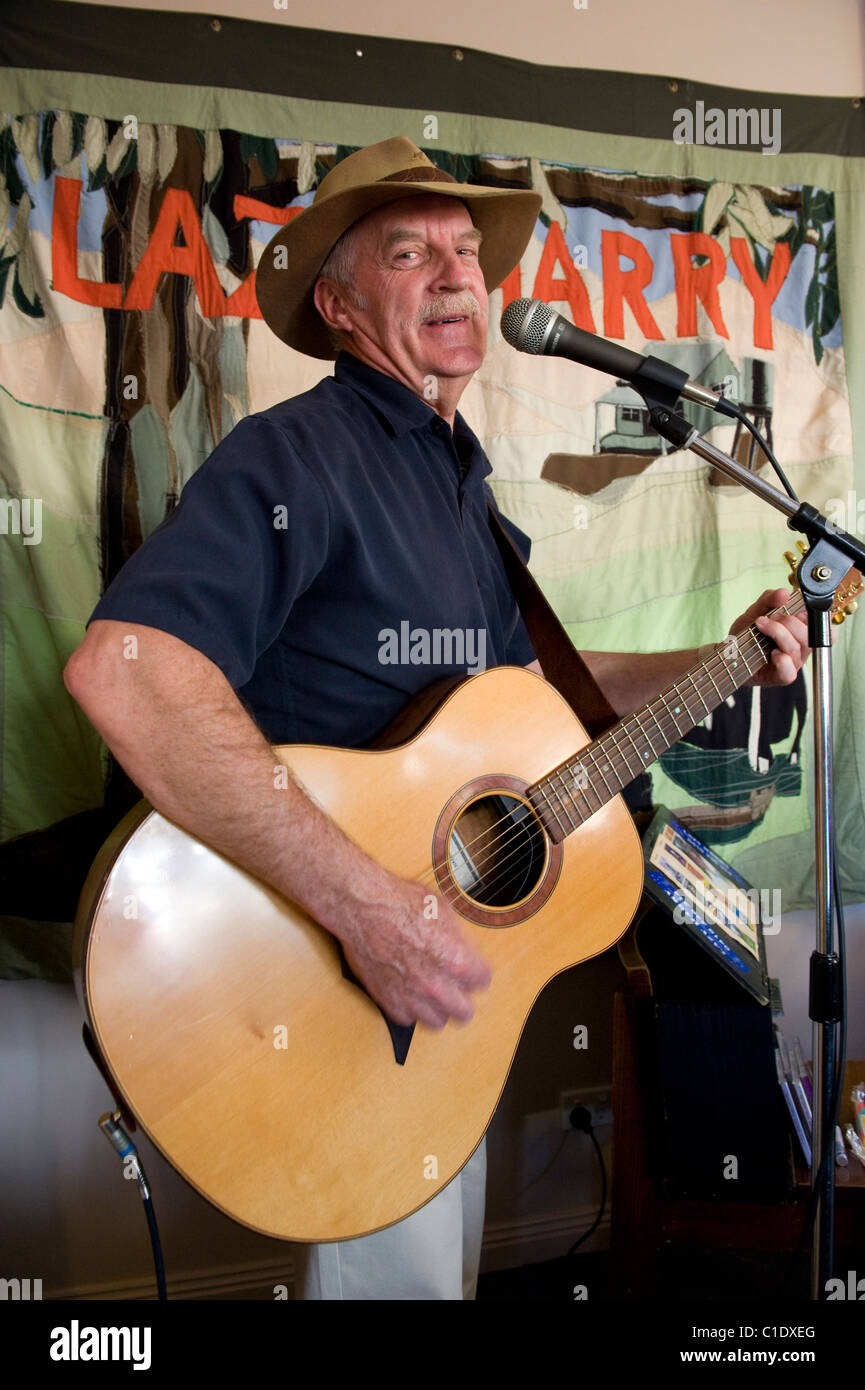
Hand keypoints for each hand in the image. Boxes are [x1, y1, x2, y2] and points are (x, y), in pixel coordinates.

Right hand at [338, 873, 491, 1029]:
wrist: (362, 907)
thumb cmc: (399, 901)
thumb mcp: (442, 909)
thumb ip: (458, 938)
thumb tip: (463, 949)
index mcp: (455, 960)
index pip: (482, 981)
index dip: (477, 970)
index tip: (471, 966)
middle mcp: (435, 985)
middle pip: (464, 1012)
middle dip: (464, 997)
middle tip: (457, 986)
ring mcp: (410, 996)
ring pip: (437, 1022)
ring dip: (438, 1008)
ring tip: (433, 992)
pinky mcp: (387, 999)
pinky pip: (407, 1018)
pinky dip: (410, 1009)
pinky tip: (410, 992)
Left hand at [728, 587, 814, 687]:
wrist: (729, 653)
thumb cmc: (747, 634)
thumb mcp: (756, 611)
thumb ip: (769, 600)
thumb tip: (784, 593)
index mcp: (801, 632)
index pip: (824, 629)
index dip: (817, 620)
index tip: (799, 611)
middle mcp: (800, 649)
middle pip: (809, 636)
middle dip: (789, 622)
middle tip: (771, 616)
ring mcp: (791, 663)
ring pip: (796, 649)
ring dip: (778, 633)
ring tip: (761, 625)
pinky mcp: (779, 677)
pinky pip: (789, 672)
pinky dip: (782, 661)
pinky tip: (772, 653)